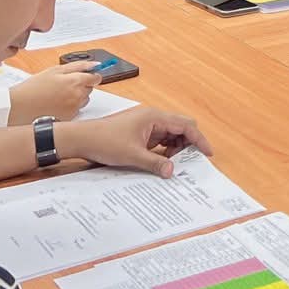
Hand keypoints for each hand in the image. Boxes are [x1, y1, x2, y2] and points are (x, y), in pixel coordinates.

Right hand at [7, 61, 100, 124]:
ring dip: (77, 96)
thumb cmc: (33, 88)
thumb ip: (78, 66)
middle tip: (64, 85)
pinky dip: (70, 106)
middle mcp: (77, 96)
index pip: (96, 78)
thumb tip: (95, 65)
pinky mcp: (68, 118)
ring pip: (84, 99)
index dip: (90, 75)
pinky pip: (76, 110)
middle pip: (90, 88)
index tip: (86, 75)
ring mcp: (73, 108)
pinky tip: (56, 104)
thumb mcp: (54, 70)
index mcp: (75, 81)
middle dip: (81, 85)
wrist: (17, 107)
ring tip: (58, 95)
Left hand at [56, 105, 211, 177]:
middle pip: (180, 127)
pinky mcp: (139, 131)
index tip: (207, 152)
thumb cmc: (104, 142)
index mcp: (154, 117)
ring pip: (170, 133)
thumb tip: (172, 171)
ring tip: (173, 164)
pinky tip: (162, 160)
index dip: (198, 139)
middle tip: (190, 161)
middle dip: (188, 144)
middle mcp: (152, 117)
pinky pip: (159, 138)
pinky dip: (164, 148)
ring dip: (175, 147)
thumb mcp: (132, 156)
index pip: (185, 125)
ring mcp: (145, 124)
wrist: (81, 139)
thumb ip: (155, 163)